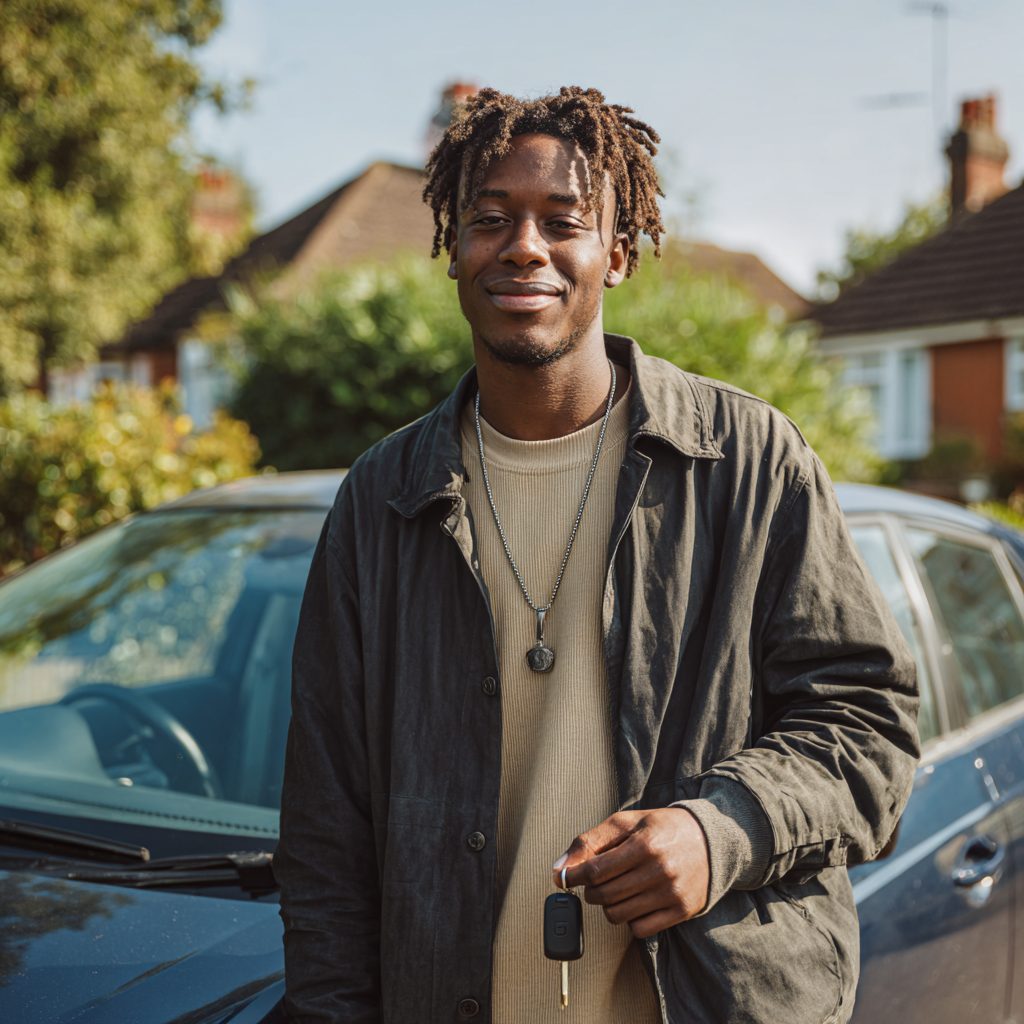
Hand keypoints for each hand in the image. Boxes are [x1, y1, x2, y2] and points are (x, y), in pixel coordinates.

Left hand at [552, 808, 709, 938]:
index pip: (596, 870)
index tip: (566, 877)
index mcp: (644, 844)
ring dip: (608, 905)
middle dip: (591, 890)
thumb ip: (590, 841)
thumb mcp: (626, 823)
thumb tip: (559, 868)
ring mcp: (671, 894)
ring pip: (618, 914)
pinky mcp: (680, 912)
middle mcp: (659, 870)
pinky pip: (639, 929)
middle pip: (605, 895)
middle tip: (595, 881)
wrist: (710, 840)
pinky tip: (634, 901)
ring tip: (616, 888)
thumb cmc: (661, 828)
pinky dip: (629, 919)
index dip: (574, 876)